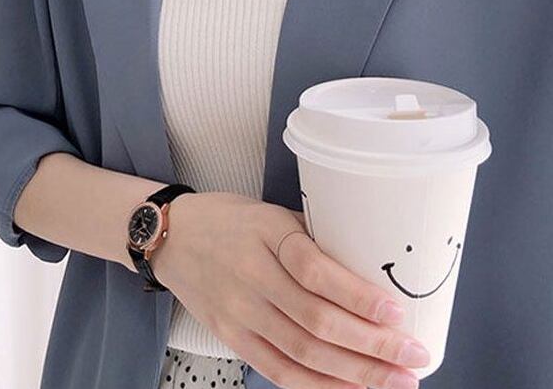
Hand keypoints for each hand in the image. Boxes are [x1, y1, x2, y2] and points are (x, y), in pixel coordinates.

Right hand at [151, 192, 428, 388]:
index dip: (358, 295)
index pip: (315, 270)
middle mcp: (250, 274)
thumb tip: (366, 267)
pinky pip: (279, 371)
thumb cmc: (227, 219)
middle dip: (372, 346)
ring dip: (355, 374)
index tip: (397, 311)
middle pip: (315, 320)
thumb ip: (311, 239)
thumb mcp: (270, 212)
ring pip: (303, 353)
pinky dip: (319, 386)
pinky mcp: (231, 336)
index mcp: (265, 233)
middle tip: (413, 355)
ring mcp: (238, 311)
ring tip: (396, 380)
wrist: (171, 237)